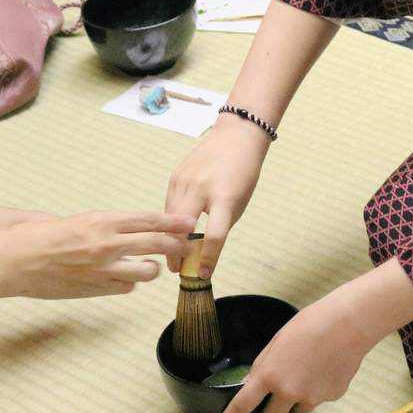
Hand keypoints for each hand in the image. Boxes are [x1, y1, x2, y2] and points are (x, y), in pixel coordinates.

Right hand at [0, 211, 194, 299]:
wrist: (14, 260)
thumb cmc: (40, 236)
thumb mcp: (77, 220)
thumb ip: (103, 225)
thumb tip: (122, 228)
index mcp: (103, 220)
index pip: (149, 219)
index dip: (173, 222)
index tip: (190, 222)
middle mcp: (108, 243)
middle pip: (157, 244)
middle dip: (177, 245)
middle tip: (187, 246)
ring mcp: (103, 269)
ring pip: (147, 271)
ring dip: (153, 268)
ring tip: (151, 266)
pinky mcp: (95, 289)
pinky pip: (126, 288)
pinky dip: (128, 284)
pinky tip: (123, 279)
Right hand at [164, 118, 270, 275]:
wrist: (236, 137)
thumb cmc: (243, 173)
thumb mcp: (239, 202)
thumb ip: (221, 225)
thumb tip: (202, 251)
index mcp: (224, 197)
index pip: (214, 236)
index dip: (209, 259)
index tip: (204, 275)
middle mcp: (201, 187)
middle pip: (181, 228)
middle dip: (177, 252)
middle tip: (178, 270)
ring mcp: (185, 180)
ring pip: (170, 217)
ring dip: (169, 238)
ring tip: (172, 254)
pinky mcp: (175, 176)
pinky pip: (168, 204)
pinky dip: (170, 220)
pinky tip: (172, 230)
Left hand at [218, 288, 377, 412]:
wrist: (348, 324)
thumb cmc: (310, 324)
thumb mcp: (277, 341)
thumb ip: (263, 365)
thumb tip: (252, 383)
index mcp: (270, 375)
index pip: (243, 404)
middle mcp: (289, 392)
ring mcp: (311, 398)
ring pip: (296, 409)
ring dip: (294, 402)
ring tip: (305, 375)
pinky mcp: (331, 397)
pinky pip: (318, 399)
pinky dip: (317, 390)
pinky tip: (324, 368)